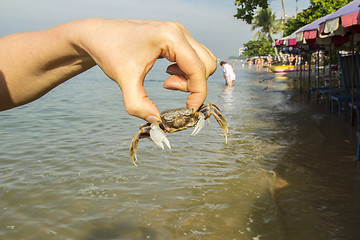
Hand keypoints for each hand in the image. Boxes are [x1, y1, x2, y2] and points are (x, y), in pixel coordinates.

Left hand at [79, 19, 216, 121]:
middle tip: (168, 87)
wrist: (99, 36)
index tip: (188, 110)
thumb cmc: (111, 52)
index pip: (199, 69)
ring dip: (190, 78)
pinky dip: (187, 71)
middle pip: (206, 65)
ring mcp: (179, 32)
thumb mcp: (124, 80)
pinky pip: (194, 57)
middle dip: (193, 84)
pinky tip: (168, 73)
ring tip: (167, 81)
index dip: (198, 94)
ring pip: (203, 61)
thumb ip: (139, 104)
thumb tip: (156, 121)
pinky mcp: (176, 37)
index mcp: (171, 36)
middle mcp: (179, 31)